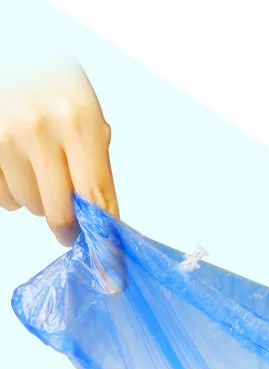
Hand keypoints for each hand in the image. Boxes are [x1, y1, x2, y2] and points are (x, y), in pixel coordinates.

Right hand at [0, 55, 117, 245]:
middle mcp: (41, 129)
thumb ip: (95, 163)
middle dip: (67, 224)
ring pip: (28, 205)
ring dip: (37, 200)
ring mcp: (5, 136)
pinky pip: (2, 196)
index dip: (101, 237)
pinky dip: (11, 192)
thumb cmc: (53, 83)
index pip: (96, 197)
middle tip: (69, 227)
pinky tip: (16, 167)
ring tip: (39, 170)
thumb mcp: (86, 114)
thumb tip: (103, 217)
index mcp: (80, 121)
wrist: (14, 50)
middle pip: (60, 210)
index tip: (106, 266)